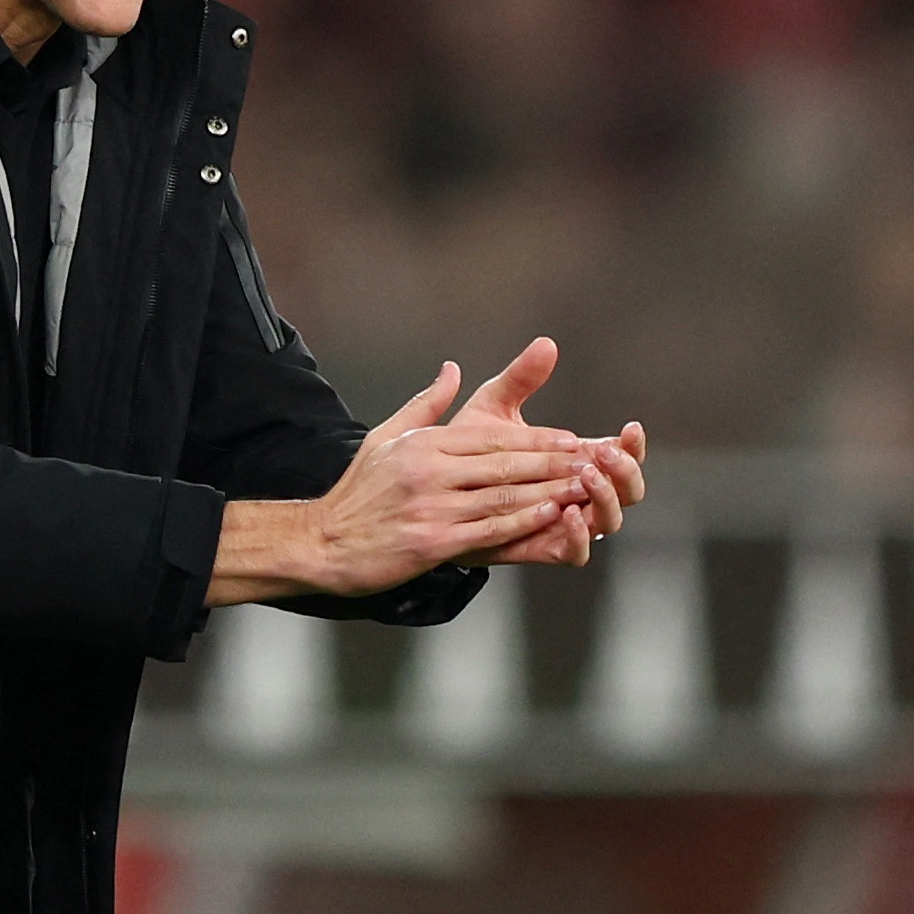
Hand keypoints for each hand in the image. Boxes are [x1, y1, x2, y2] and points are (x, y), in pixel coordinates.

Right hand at [306, 362, 598, 592]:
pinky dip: (523, 522)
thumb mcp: (385, 438)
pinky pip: (488, 530)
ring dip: (548, 492)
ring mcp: (432, 508)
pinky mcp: (432, 542)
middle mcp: (429, 472)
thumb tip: (451, 369)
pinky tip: (550, 516)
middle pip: (505, 464)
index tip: (570, 439)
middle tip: (590, 461)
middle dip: (553, 463)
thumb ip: (425, 406)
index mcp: (423, 445)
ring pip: (503, 496)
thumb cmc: (356, 493)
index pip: (492, 438)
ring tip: (582, 488)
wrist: (322, 543)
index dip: (537, 439)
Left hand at [449, 337, 645, 568]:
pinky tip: (569, 512)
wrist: (433, 497)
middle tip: (607, 453)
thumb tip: (545, 343)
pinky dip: (579, 535)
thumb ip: (521, 379)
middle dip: (626, 472)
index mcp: (578, 461)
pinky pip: (575, 553)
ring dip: (605, 498)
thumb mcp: (493, 410)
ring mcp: (565, 524)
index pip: (621, 455)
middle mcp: (580, 494)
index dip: (633, 445)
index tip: (630, 427)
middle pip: (629, 491)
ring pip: (608, 522)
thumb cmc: (466, 453)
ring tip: (585, 475)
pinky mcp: (543, 549)